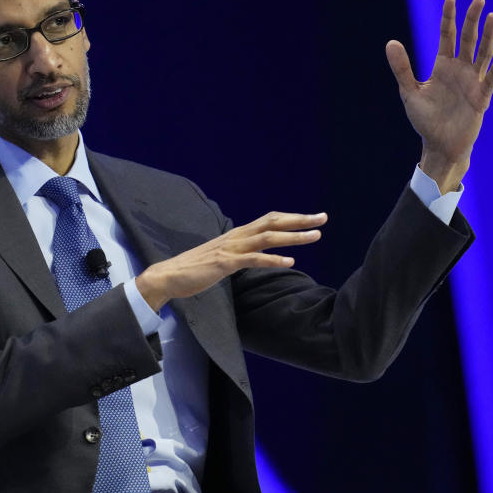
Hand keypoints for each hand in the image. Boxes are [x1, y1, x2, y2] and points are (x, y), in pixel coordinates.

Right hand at [135, 211, 327, 309]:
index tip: (313, 217)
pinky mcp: (225, 263)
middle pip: (273, 222)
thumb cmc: (196, 268)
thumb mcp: (223, 256)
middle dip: (300, 220)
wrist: (170, 275)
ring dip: (293, 236)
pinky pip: (253, 259)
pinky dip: (272, 259)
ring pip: (267, 238)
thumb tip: (254, 254)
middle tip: (323, 218)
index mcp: (237, 235)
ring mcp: (231, 249)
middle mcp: (236, 237)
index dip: (292, 217)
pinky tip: (289, 261)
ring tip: (315, 236)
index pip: (269, 220)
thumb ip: (239, 252)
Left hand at [385, 0, 492, 192]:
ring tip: (492, 16)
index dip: (449, 19)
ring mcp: (472, 83)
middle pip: (468, 40)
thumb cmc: (425, 119)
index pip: (447, 37)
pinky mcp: (480, 99)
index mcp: (443, 67)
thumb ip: (402, 68)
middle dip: (472, 20)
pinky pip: (488, 82)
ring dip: (488, 37)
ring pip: (482, 55)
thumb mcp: (409, 92)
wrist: (439, 145)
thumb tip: (390, 42)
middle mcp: (460, 71)